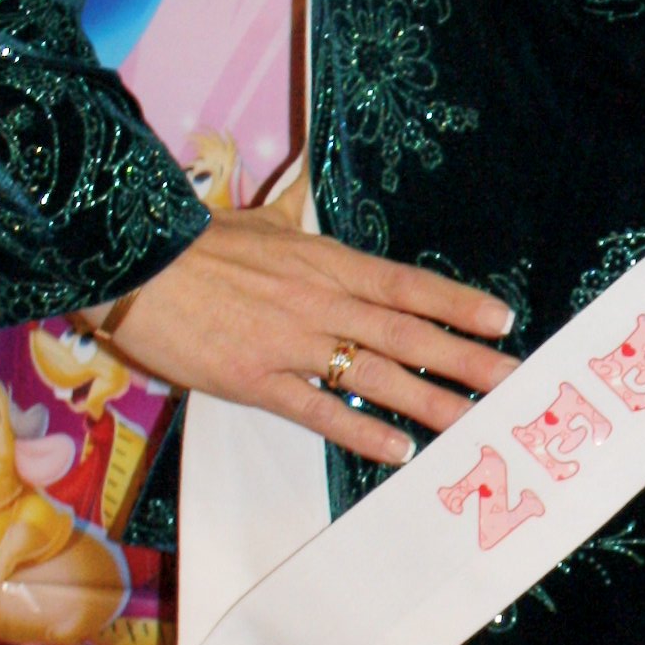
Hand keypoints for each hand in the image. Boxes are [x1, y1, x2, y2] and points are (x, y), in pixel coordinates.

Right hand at [95, 209, 518, 468]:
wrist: (132, 265)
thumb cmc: (193, 242)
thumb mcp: (256, 220)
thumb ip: (290, 218)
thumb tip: (301, 195)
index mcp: (326, 262)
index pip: (406, 285)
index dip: (457, 303)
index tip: (502, 319)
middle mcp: (321, 303)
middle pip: (407, 334)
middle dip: (465, 359)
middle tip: (512, 380)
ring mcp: (290, 344)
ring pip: (375, 376)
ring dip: (429, 401)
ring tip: (472, 422)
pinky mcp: (255, 380)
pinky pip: (318, 410)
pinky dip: (360, 430)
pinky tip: (397, 449)